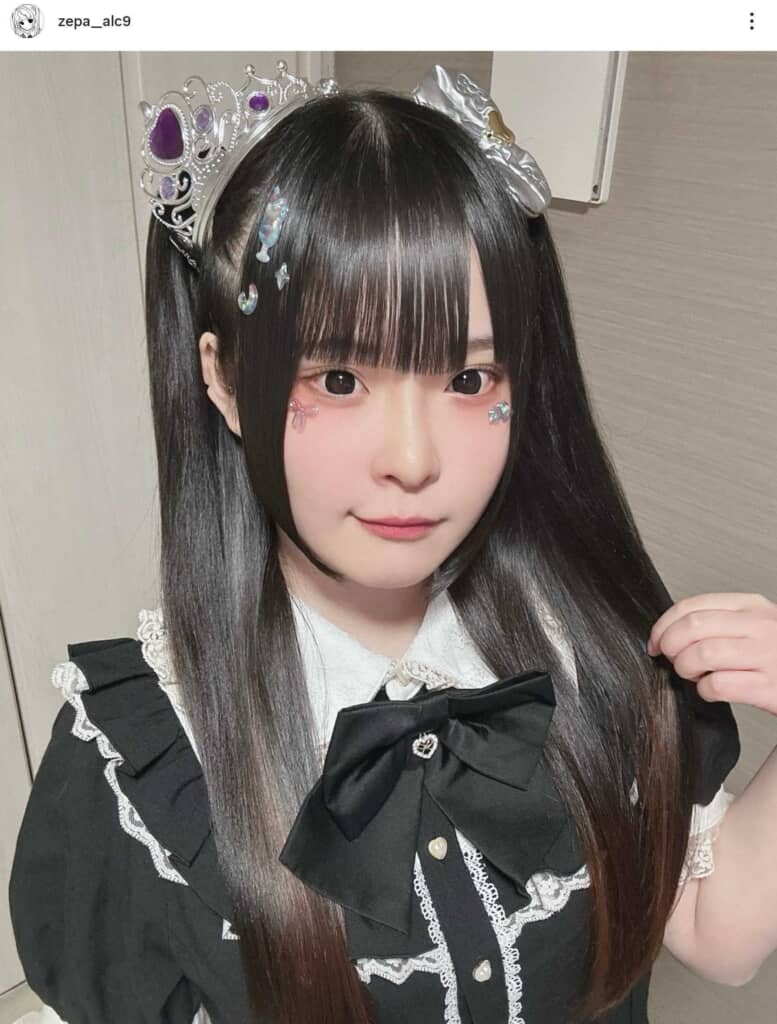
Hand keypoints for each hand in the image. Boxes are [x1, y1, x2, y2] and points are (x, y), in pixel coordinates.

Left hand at [647, 593, 776, 714]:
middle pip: (691, 629)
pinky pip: (717, 685)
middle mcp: (760, 626)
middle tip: (672, 660)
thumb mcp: (756, 625)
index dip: (663, 625)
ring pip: (700, 656)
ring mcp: (767, 656)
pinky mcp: (770, 688)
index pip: (691, 606)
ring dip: (685, 669)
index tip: (655, 642)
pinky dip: (704, 690)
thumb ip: (720, 621)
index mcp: (751, 605)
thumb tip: (669, 629)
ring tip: (694, 675)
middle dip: (670, 647)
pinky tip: (713, 691)